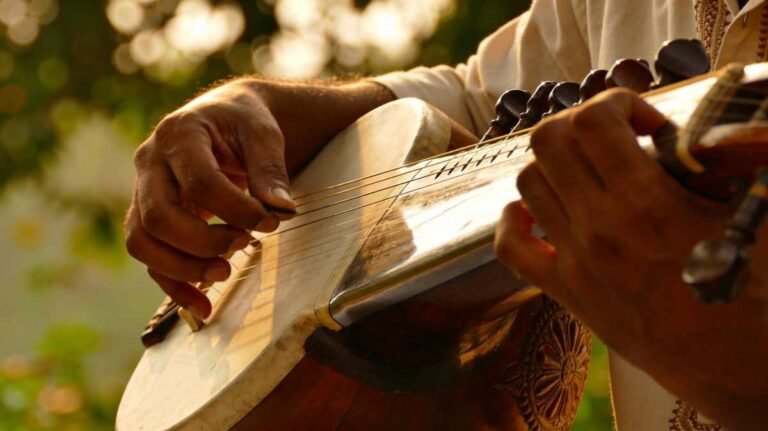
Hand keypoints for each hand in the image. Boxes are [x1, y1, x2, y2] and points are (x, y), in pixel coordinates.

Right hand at [126, 80, 295, 319]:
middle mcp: (150, 162)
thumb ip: (270, 170)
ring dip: (183, 267)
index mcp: (178, 133)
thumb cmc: (244, 123)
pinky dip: (172, 286)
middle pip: (159, 217)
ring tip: (226, 273)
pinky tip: (203, 307)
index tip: (271, 222)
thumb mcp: (263, 134)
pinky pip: (149, 257)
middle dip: (204, 242)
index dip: (236, 210)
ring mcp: (142, 190)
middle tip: (245, 246)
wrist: (223, 117)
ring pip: (142, 241)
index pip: (199, 183)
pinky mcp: (147, 216)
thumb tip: (281, 209)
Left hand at [494, 88, 767, 427]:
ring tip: (591, 175)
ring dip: (555, 166)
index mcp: (648, 206)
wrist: (735, 368)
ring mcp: (574, 262)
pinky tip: (536, 212)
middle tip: (614, 140)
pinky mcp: (564, 291)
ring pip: (527, 183)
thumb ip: (736, 160)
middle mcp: (600, 230)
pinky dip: (513, 220)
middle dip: (580, 125)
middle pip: (548, 142)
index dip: (617, 104)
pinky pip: (509, 248)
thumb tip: (713, 125)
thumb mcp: (758, 215)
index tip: (646, 125)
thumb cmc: (756, 293)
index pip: (593, 122)